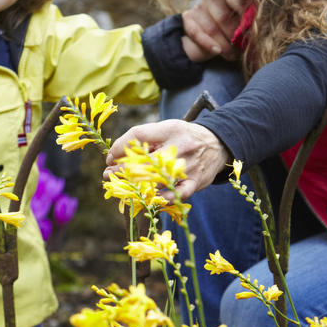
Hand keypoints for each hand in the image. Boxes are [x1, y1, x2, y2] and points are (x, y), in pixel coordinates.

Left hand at [105, 119, 229, 200]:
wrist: (218, 144)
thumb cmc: (184, 137)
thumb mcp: (167, 129)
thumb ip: (144, 138)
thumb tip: (116, 155)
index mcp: (170, 129)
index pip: (138, 135)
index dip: (119, 147)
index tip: (110, 157)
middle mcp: (180, 147)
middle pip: (144, 159)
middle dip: (121, 169)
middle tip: (108, 174)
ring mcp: (188, 166)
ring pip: (156, 179)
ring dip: (135, 184)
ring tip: (122, 186)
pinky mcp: (196, 182)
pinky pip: (176, 194)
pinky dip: (161, 198)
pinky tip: (149, 198)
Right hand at [182, 0, 246, 60]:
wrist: (205, 32)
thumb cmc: (229, 25)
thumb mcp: (240, 19)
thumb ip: (246, 19)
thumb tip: (253, 28)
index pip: (237, 1)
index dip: (244, 15)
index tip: (251, 30)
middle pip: (223, 18)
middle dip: (233, 36)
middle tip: (241, 47)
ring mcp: (199, 6)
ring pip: (211, 29)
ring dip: (223, 46)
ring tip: (232, 55)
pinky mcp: (187, 17)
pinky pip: (196, 33)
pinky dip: (208, 44)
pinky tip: (217, 51)